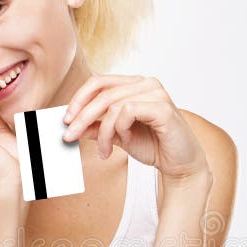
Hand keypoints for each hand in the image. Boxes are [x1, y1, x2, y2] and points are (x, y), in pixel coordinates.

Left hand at [61, 74, 210, 183]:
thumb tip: (73, 124)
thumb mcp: (118, 136)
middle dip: (81, 117)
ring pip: (113, 106)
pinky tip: (126, 141)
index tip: (65, 120)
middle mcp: (146, 83)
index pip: (99, 81)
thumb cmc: (154, 146)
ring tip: (104, 150)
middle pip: (102, 93)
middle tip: (69, 137)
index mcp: (135, 85)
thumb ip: (98, 127)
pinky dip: (120, 129)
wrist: (180, 164)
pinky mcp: (163, 108)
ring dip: (103, 132)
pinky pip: (128, 112)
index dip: (79, 99)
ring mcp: (156, 93)